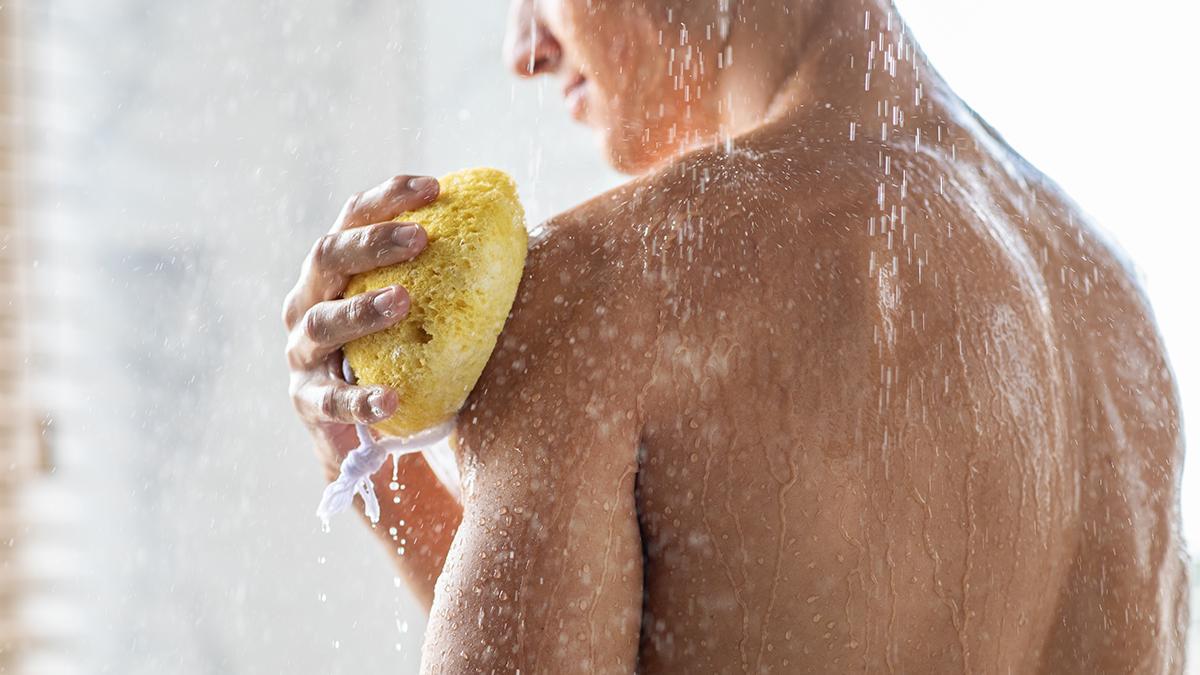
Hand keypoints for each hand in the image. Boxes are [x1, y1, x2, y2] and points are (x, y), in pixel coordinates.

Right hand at [282, 175, 438, 475]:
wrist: (365, 434)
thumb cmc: (400, 354)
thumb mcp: (418, 311)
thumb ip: (449, 278)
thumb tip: (518, 239)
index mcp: (336, 270)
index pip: (354, 218)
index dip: (388, 198)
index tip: (434, 187)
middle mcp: (308, 301)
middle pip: (328, 257)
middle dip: (372, 243)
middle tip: (419, 238)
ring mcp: (303, 352)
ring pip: (322, 322)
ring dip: (362, 309)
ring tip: (403, 301)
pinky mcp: (308, 402)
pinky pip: (332, 401)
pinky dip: (360, 399)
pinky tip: (390, 399)